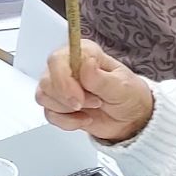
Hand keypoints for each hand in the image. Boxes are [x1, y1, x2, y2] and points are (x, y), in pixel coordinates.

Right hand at [36, 38, 154, 142]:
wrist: (131, 119)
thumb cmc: (129, 96)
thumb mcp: (122, 87)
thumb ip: (101, 78)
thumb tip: (86, 64)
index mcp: (84, 53)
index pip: (57, 59)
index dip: (63, 80)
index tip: (79, 98)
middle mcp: (68, 66)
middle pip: (47, 80)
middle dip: (68, 99)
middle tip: (94, 103)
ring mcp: (60, 85)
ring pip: (44, 97)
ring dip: (68, 110)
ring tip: (92, 108)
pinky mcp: (58, 104)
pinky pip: (49, 114)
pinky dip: (67, 122)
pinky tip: (84, 119)